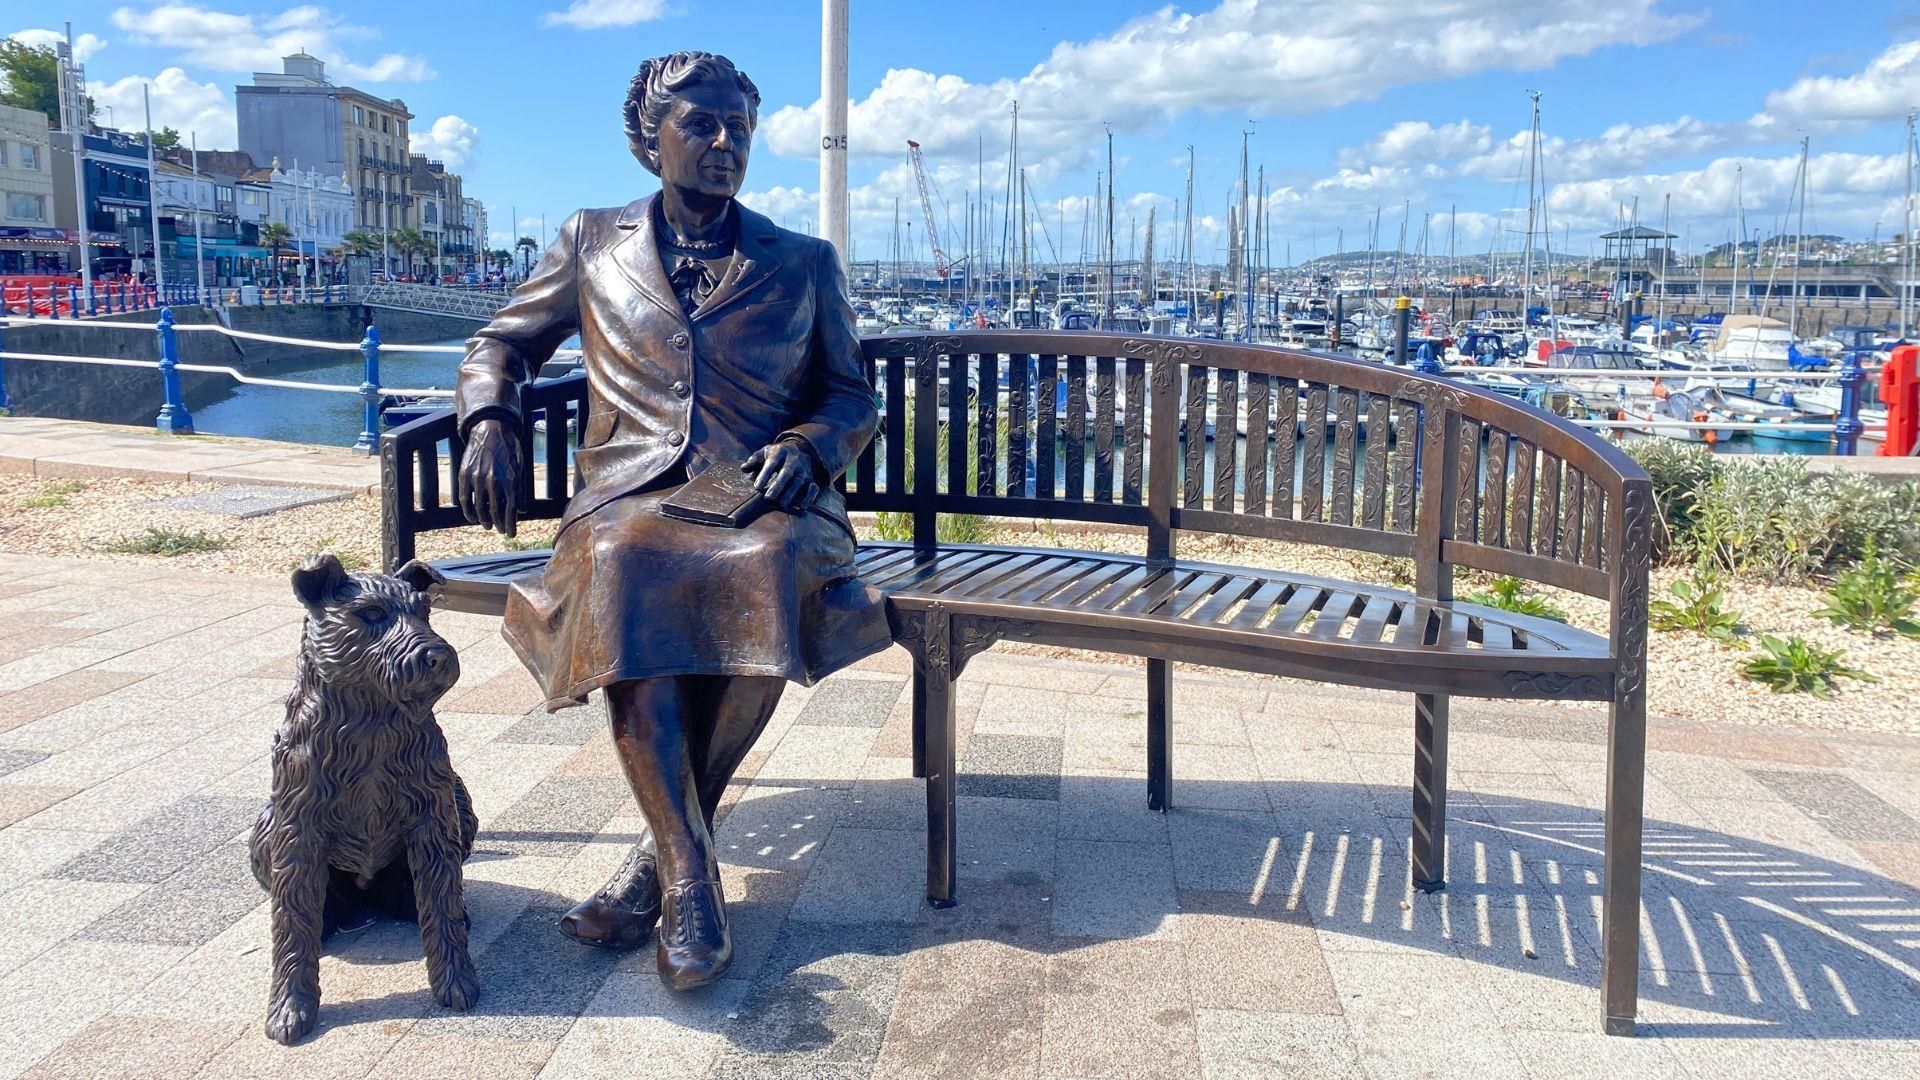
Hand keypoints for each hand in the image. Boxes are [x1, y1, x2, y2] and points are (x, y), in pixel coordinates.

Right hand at [457, 417, 520, 535]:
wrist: (491, 429)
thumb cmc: (508, 449)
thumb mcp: (519, 468)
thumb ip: (519, 489)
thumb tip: (521, 511)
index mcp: (509, 479)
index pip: (511, 510)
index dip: (510, 524)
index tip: (511, 534)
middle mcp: (493, 480)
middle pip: (495, 511)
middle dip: (498, 524)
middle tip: (500, 530)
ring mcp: (477, 478)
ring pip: (479, 507)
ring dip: (483, 520)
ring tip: (488, 525)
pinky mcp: (464, 474)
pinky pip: (464, 498)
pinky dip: (468, 510)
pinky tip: (472, 517)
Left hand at [743, 441, 818, 512]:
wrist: (798, 449)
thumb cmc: (775, 455)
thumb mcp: (764, 453)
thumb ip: (754, 461)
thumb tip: (744, 469)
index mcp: (780, 452)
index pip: (772, 463)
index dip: (764, 475)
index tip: (756, 487)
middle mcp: (794, 460)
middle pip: (786, 472)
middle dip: (778, 486)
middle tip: (768, 498)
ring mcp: (804, 469)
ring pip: (799, 481)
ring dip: (791, 493)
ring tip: (782, 504)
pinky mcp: (811, 478)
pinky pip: (813, 487)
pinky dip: (809, 497)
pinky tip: (802, 507)